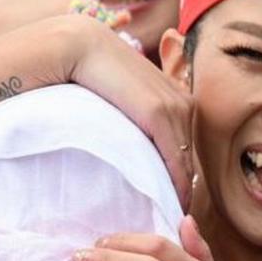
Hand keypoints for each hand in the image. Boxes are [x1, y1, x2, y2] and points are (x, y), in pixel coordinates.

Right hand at [60, 21, 194, 206]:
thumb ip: (132, 114)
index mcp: (171, 91)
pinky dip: (175, 182)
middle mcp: (179, 96)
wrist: (73, 45)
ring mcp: (172, 103)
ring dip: (180, 188)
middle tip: (175, 215)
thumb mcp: (117, 94)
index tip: (174, 199)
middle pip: (188, 151)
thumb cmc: (85, 72)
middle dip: (184, 183)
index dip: (181, 170)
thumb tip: (132, 146)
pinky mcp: (158, 112)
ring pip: (183, 157)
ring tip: (171, 215)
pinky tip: (171, 202)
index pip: (184, 139)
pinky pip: (173, 155)